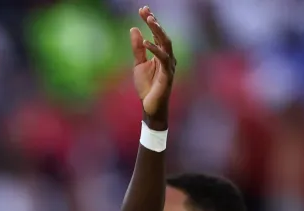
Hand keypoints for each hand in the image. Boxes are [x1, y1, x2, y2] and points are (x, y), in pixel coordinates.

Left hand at [130, 6, 176, 129]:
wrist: (150, 107)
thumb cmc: (147, 87)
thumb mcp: (138, 64)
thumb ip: (137, 48)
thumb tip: (134, 29)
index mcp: (161, 54)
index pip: (157, 34)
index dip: (151, 21)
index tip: (142, 9)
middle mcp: (168, 57)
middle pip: (162, 35)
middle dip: (154, 22)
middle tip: (145, 11)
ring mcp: (169, 65)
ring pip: (166, 44)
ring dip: (157, 31)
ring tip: (149, 20)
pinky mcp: (167, 75)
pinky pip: (163, 59)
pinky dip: (155, 50)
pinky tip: (146, 42)